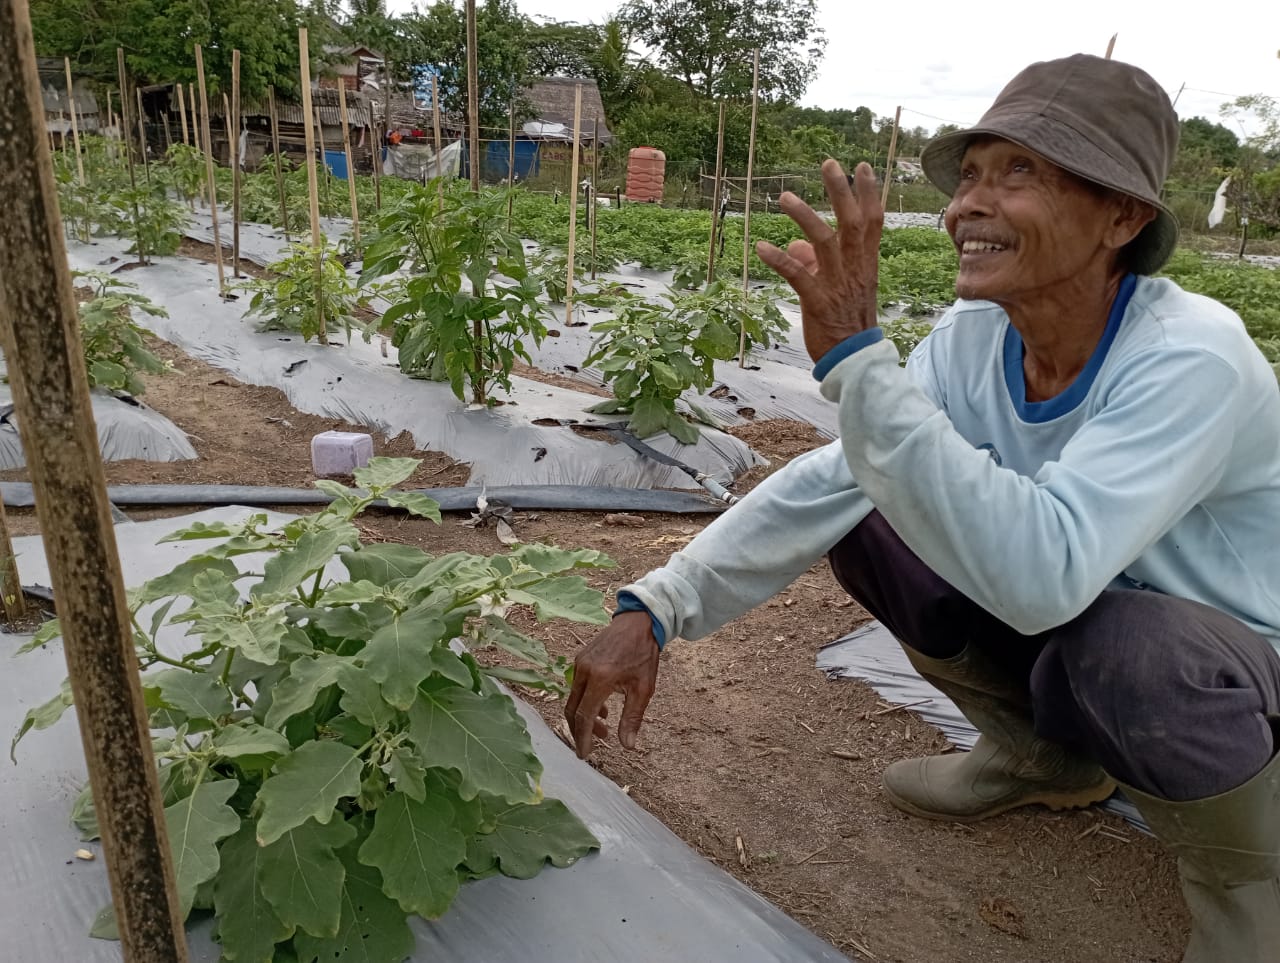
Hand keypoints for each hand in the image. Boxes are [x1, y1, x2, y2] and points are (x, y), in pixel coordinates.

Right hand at [565, 611, 659, 759]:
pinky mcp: (580, 659)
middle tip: (594, 745)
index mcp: (600, 678)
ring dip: (584, 717)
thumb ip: (633, 718)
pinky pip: (577, 687)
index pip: (584, 716)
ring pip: (573, 699)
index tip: (585, 755)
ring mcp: (579, 663)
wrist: (639, 622)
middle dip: (581, 731)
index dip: (583, 738)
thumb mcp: (643, 689)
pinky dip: (585, 702)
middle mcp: (584, 670)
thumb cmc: (644, 655)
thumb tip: (627, 746)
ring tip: (604, 728)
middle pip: (572, 710)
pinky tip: (601, 708)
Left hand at [756, 159, 883, 361]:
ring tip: (785, 197)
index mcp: (864, 265)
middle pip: (851, 223)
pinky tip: (761, 247)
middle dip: (840, 192)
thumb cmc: (846, 325)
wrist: (854, 361)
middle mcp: (854, 270)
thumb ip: (817, 263)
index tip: (861, 167)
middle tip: (828, 163)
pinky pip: (797, 276)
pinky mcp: (817, 302)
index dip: (868, 193)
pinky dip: (779, 260)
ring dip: (804, 216)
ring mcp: (836, 285)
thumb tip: (795, 244)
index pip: (872, 222)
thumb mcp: (839, 290)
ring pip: (824, 242)